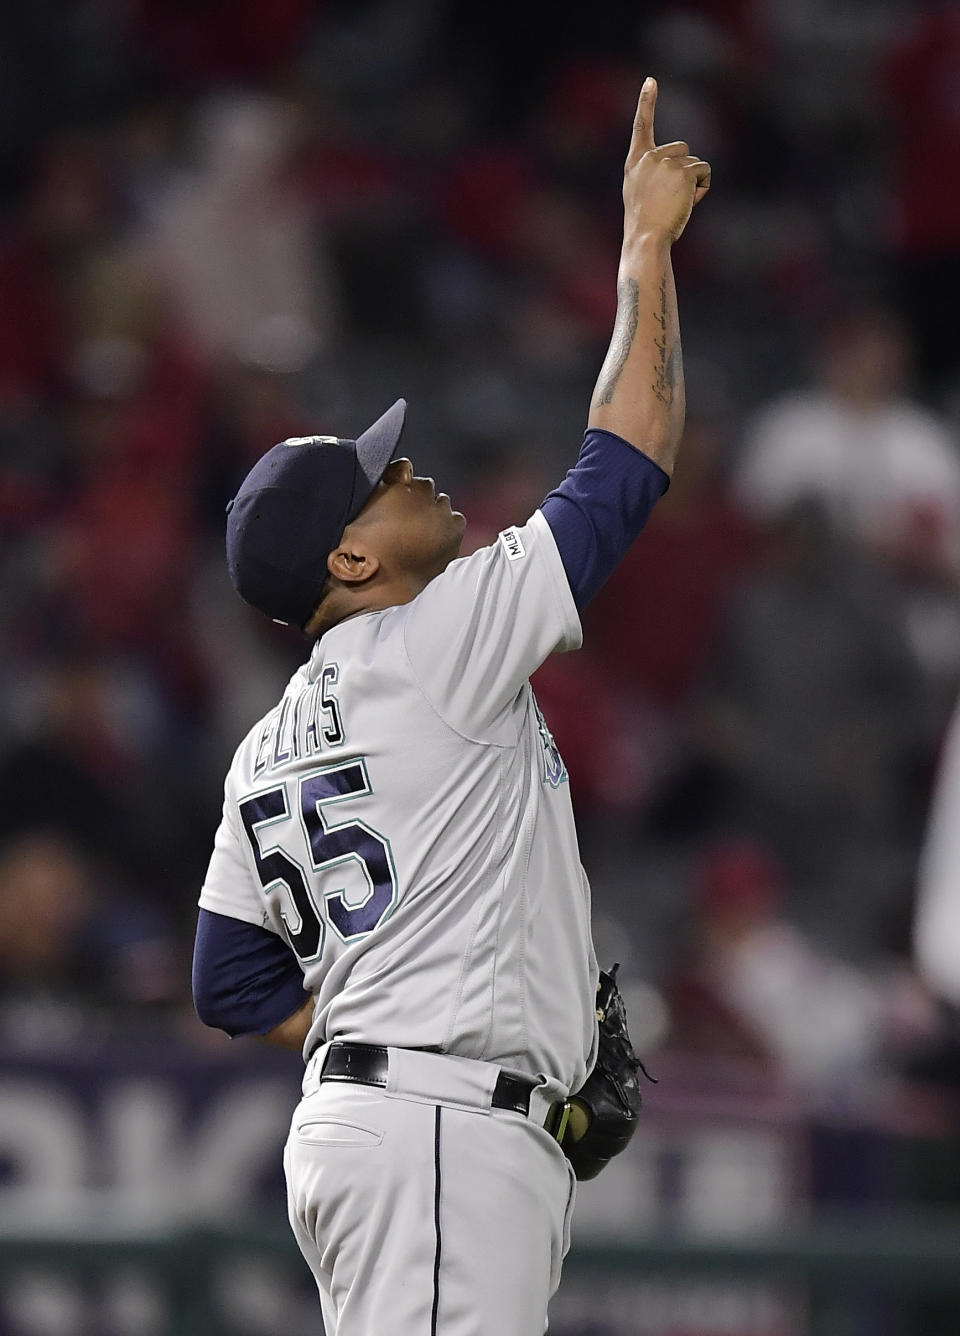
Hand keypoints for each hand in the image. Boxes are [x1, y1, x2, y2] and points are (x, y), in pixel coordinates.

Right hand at [623, 77, 709, 243]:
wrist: (646, 238)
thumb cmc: (645, 225)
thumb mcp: (642, 194)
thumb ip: (656, 176)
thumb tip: (691, 173)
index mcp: (635, 162)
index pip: (640, 126)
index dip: (646, 102)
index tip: (651, 81)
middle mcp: (649, 156)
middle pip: (682, 149)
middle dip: (684, 170)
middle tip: (670, 198)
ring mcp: (665, 161)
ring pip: (694, 163)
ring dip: (693, 182)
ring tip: (677, 204)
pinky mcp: (683, 170)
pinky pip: (704, 172)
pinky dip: (702, 188)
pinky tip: (688, 202)